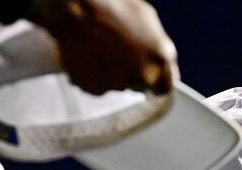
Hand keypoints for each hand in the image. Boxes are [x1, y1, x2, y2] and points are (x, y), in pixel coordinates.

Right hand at [30, 0, 177, 94]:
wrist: (78, 9)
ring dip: (110, 74)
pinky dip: (91, 75)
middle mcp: (143, 75)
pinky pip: (95, 85)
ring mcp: (119, 84)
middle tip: (117, 55)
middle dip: (131, 75)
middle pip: (139, 86)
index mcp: (160, 57)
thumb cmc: (112, 6)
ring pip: (116, 85)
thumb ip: (156, 44)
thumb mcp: (145, 18)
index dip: (154, 82)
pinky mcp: (95, 88)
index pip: (164, 87)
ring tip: (99, 49)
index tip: (147, 79)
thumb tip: (157, 57)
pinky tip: (87, 56)